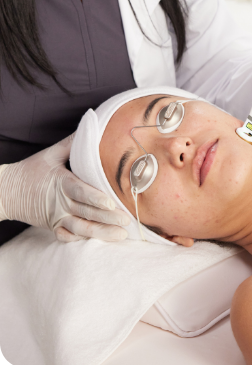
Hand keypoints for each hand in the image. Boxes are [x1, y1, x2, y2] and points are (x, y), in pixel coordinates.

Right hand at [0, 135, 129, 241]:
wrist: (5, 191)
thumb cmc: (30, 169)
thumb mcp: (51, 153)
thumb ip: (73, 142)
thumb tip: (92, 124)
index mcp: (60, 183)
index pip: (80, 191)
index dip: (95, 198)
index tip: (111, 203)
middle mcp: (59, 203)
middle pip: (85, 212)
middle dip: (107, 218)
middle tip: (127, 220)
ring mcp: (56, 217)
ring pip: (80, 228)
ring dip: (100, 232)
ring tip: (121, 235)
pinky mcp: (52, 226)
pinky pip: (67, 236)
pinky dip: (81, 239)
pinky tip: (99, 241)